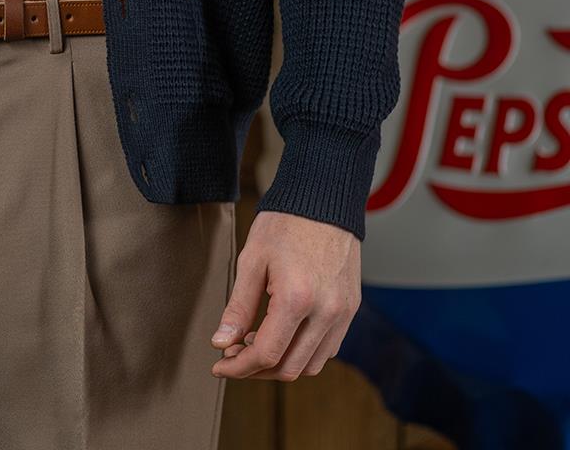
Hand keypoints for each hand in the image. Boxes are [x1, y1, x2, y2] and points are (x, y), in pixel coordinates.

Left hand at [208, 209, 359, 380]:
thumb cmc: (284, 224)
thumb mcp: (252, 260)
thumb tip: (221, 343)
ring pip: (311, 365)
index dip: (239, 366)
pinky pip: (328, 349)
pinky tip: (283, 334)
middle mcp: (326, 312)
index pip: (267, 354)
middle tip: (234, 354)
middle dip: (257, 370)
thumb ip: (238, 307)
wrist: (323, 199)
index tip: (219, 364)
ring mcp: (343, 313)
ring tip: (257, 342)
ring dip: (281, 364)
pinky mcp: (351, 309)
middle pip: (289, 368)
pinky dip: (303, 353)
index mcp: (297, 298)